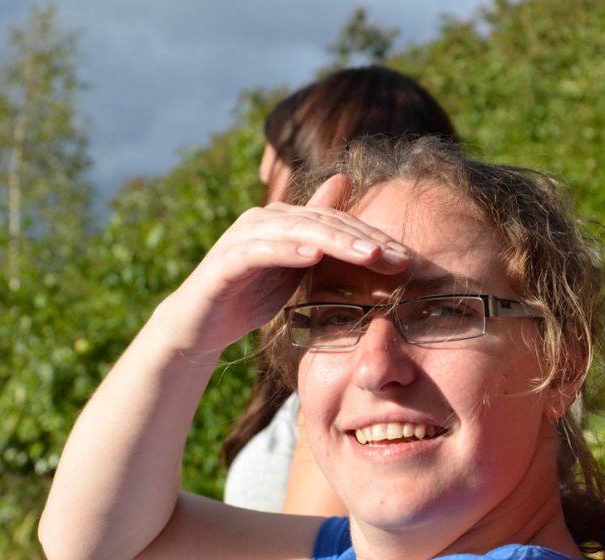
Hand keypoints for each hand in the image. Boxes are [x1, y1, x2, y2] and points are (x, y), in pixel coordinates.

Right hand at [160, 174, 409, 354]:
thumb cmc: (249, 294)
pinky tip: (311, 256)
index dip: (371, 237)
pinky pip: (259, 252)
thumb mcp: (293, 269)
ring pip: (296, 231)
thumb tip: (346, 188)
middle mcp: (262, 220)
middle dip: (363, 239)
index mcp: (283, 220)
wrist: (199, 326)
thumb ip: (320, 237)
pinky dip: (286, 251)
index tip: (406, 257)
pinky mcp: (225, 263)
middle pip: (322, 222)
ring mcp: (242, 238)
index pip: (335, 222)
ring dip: (335, 241)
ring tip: (368, 254)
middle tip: (398, 258)